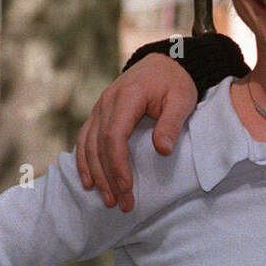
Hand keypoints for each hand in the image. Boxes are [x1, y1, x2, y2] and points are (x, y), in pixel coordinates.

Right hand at [75, 54, 195, 211]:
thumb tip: (161, 150)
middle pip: (99, 145)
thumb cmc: (175, 82)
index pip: (114, 136)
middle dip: (108, 177)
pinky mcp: (99, 113)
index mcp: (126, 96)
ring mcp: (100, 107)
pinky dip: (83, 161)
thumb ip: (171, 123)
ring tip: (107, 199)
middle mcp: (106, 102)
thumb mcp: (182, 99)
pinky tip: (88, 181)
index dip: (117, 164)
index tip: (127, 187)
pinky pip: (85, 139)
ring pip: (88, 144)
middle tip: (120, 203)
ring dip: (95, 174)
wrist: (164, 62)